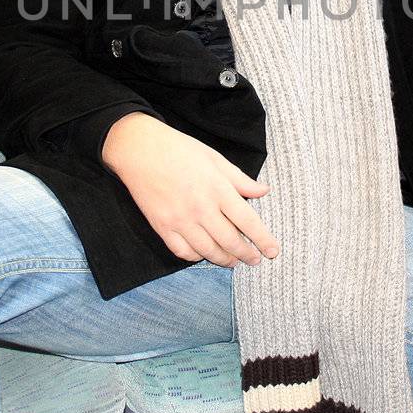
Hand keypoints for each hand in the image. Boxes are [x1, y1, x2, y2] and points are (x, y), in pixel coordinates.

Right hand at [101, 112, 279, 267]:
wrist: (139, 150)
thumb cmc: (180, 150)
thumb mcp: (215, 158)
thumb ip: (240, 179)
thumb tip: (264, 191)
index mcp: (218, 188)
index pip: (248, 221)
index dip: (263, 239)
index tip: (273, 252)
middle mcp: (201, 208)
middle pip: (230, 241)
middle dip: (246, 255)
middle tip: (254, 260)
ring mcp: (180, 220)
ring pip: (208, 251)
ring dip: (224, 260)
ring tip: (233, 262)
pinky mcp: (162, 227)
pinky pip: (183, 252)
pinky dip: (196, 257)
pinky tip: (204, 254)